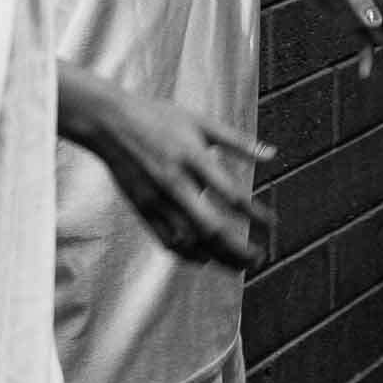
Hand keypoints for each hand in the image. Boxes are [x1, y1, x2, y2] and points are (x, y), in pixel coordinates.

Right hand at [70, 80, 275, 269]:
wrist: (110, 122)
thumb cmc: (159, 117)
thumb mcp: (201, 122)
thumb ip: (238, 141)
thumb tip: (273, 154)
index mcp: (193, 158)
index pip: (231, 194)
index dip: (255, 214)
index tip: (272, 225)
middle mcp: (176, 183)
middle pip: (211, 227)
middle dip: (239, 248)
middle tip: (260, 257)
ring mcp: (156, 200)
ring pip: (190, 240)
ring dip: (217, 257)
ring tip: (240, 265)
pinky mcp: (142, 210)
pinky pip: (166, 241)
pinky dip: (188, 255)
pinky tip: (206, 259)